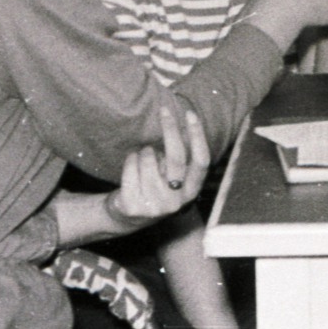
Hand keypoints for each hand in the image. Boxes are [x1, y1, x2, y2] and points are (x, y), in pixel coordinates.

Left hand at [102, 104, 208, 230]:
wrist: (126, 217)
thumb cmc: (153, 187)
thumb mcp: (172, 176)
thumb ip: (181, 157)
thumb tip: (189, 121)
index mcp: (191, 192)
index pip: (201, 161)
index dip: (197, 136)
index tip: (191, 114)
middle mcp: (176, 201)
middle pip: (176, 157)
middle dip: (170, 129)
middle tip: (164, 110)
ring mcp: (154, 206)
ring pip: (149, 158)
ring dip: (144, 151)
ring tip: (143, 159)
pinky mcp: (133, 205)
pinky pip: (131, 166)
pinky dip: (130, 160)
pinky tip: (132, 167)